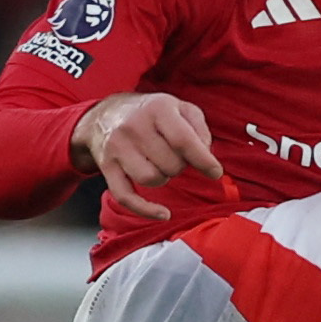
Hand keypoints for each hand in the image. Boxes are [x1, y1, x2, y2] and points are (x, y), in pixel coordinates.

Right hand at [72, 92, 223, 223]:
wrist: (105, 113)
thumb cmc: (151, 113)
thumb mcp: (179, 107)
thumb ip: (198, 128)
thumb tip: (206, 157)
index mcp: (157, 108)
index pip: (183, 140)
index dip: (203, 160)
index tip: (215, 173)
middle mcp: (134, 126)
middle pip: (170, 164)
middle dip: (179, 166)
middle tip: (174, 156)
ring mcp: (117, 147)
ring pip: (151, 179)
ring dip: (163, 178)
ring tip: (160, 165)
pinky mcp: (107, 166)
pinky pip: (125, 197)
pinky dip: (146, 210)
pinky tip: (163, 214)